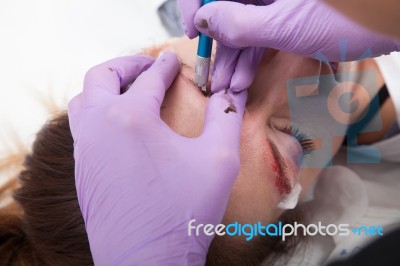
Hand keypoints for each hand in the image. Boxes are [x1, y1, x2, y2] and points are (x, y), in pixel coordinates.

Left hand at [68, 52, 246, 264]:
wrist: (147, 260)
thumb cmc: (184, 211)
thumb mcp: (219, 159)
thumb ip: (226, 118)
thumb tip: (228, 96)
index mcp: (131, 118)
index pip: (149, 79)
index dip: (164, 65)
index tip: (171, 59)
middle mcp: (99, 127)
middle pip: (101, 77)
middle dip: (125, 65)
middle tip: (146, 65)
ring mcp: (85, 150)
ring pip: (83, 101)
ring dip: (105, 87)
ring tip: (129, 90)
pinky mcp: (82, 170)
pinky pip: (82, 127)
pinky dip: (97, 112)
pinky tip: (119, 126)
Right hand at [178, 0, 398, 91]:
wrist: (389, 21)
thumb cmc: (349, 17)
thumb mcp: (285, 26)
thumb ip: (239, 25)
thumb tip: (203, 21)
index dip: (195, 6)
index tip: (191, 32)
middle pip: (226, 9)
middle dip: (216, 46)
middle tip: (208, 74)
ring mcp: (275, 2)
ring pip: (242, 27)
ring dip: (233, 59)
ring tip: (225, 88)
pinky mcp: (286, 16)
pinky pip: (260, 34)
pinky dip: (251, 58)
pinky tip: (242, 80)